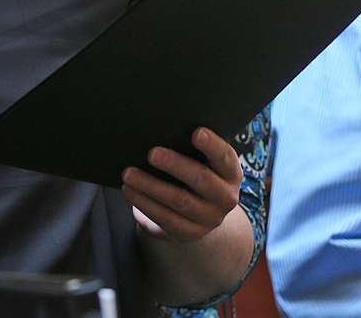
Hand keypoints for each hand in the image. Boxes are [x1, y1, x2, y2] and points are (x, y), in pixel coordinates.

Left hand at [122, 127, 242, 242]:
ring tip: (128, 174)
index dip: (212, 145)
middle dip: (175, 165)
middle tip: (151, 153)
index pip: (225, 157)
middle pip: (201, 179)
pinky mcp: (190, 232)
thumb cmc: (196, 173)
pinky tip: (130, 191)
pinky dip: (145, 203)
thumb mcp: (203, 162)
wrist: (201, 213)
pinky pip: (166, 218)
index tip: (196, 133)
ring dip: (151, 186)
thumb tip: (161, 128)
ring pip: (179, 201)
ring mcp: (209, 218)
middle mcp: (226, 197)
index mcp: (231, 173)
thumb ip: (192, 148)